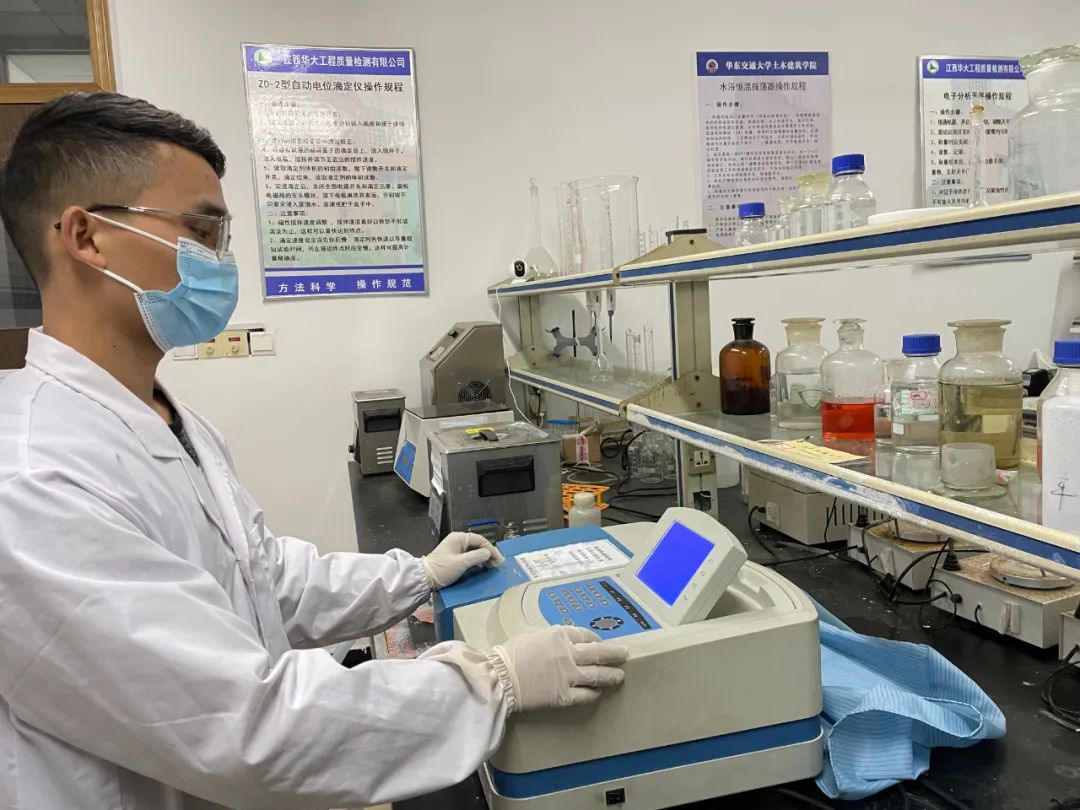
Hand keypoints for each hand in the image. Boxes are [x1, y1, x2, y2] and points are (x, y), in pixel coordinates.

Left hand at [422, 532, 504, 589]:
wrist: (424, 579)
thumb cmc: (442, 570)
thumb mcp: (462, 563)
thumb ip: (477, 557)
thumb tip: (488, 554)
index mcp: (458, 538)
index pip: (480, 540)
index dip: (491, 550)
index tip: (499, 560)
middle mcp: (457, 541)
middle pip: (478, 545)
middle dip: (489, 554)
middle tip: (498, 565)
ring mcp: (455, 549)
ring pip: (474, 551)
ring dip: (484, 559)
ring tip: (492, 567)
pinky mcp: (453, 558)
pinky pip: (469, 557)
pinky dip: (477, 562)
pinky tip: (482, 568)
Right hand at [488, 626, 628, 711]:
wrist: (499, 677)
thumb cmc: (510, 654)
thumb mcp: (532, 636)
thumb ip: (550, 639)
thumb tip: (560, 643)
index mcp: (559, 635)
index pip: (585, 635)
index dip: (595, 639)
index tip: (600, 642)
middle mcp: (569, 654)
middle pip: (599, 653)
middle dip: (614, 654)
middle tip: (625, 654)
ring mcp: (569, 676)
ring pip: (597, 675)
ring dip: (611, 675)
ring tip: (620, 676)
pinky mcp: (564, 696)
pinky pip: (585, 695)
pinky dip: (594, 693)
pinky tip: (599, 692)